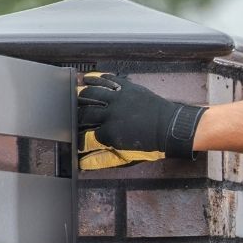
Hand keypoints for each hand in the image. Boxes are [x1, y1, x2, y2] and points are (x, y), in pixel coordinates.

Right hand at [77, 73, 206, 158]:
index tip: (73, 135)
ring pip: (92, 92)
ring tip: (75, 94)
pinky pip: (108, 80)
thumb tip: (83, 164)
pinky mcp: (127, 88)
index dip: (78, 136)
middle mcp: (110, 114)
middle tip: (70, 114)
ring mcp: (118, 98)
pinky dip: (96, 78)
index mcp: (110, 133)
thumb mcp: (127, 156)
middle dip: (76, 115)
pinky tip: (88, 78)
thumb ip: (104, 159)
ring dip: (82, 94)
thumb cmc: (152, 145)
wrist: (171, 128)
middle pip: (85, 113)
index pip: (86, 135)